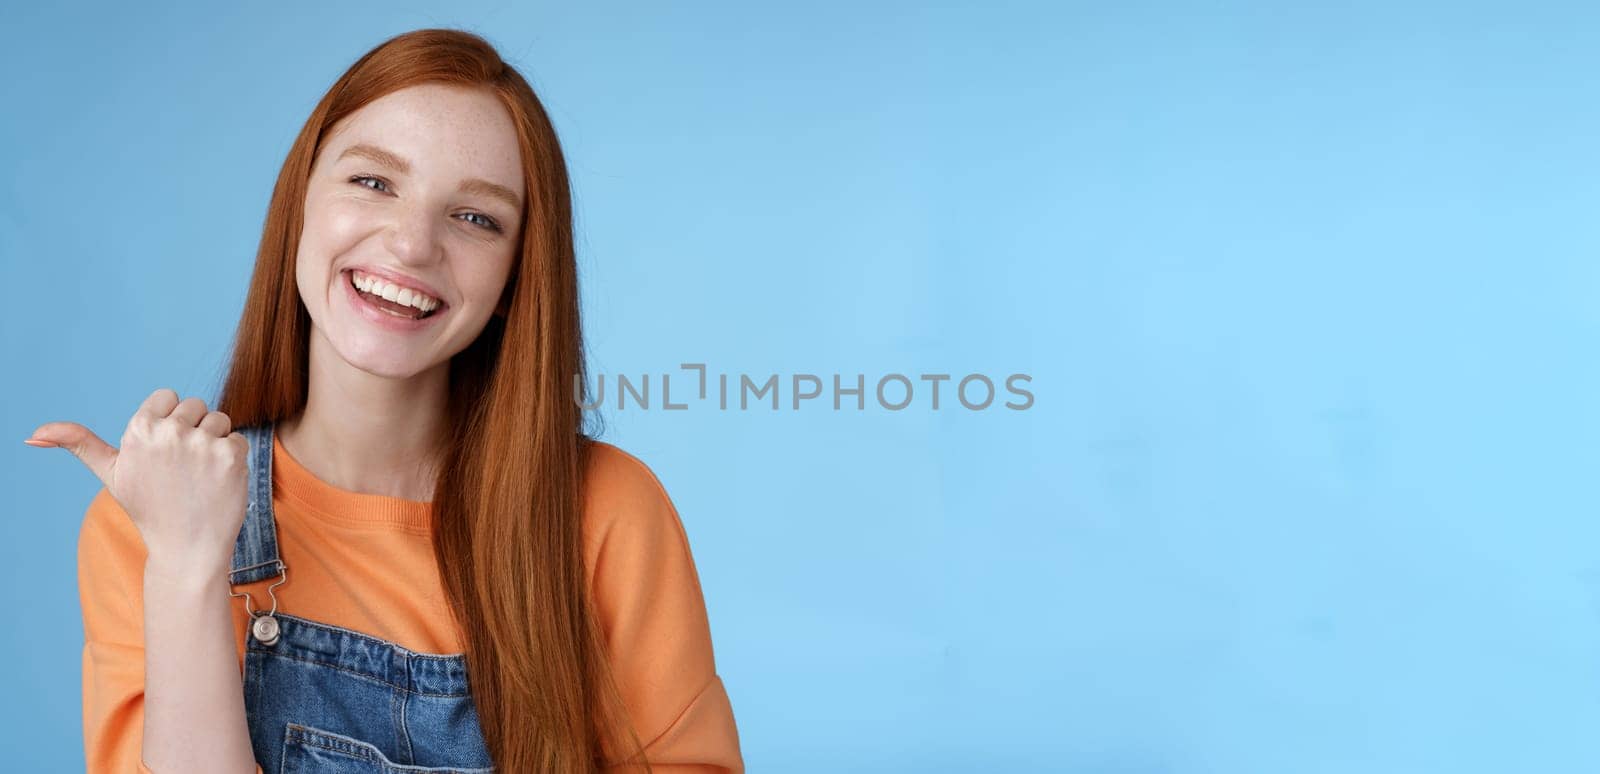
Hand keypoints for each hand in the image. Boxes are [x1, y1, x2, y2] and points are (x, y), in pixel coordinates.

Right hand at [28, 388, 248, 577]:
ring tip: (199, 474)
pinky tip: (217, 481)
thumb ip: (79, 444)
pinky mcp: (230, 455)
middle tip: (182, 467)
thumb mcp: (112, 474)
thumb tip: (32, 434)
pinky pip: (238, 438)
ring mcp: (202, 443)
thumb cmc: (149, 509)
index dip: (170, 421)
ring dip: (215, 442)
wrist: (186, 548)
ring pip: (219, 419)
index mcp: (138, 429)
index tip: (164, 450)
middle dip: (193, 430)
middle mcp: (169, 431)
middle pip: (195, 405)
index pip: (167, 396)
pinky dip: (233, 458)